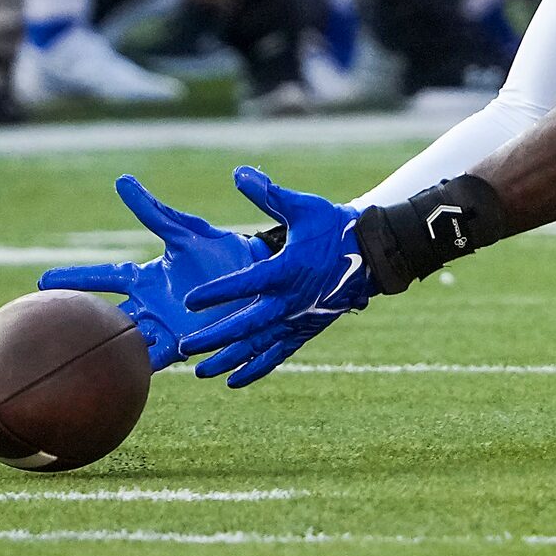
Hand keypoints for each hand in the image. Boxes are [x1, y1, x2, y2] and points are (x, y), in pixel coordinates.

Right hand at [37, 175, 272, 369]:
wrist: (262, 279)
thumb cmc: (225, 252)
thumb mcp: (188, 232)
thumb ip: (155, 212)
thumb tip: (123, 181)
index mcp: (148, 276)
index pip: (104, 276)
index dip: (75, 278)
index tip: (42, 281)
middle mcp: (149, 304)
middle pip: (104, 314)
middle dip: (77, 321)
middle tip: (43, 328)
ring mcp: (162, 327)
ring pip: (121, 341)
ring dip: (101, 348)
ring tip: (70, 359)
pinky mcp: (181, 346)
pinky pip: (150, 361)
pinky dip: (132, 369)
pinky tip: (112, 380)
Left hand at [179, 167, 375, 386]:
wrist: (370, 254)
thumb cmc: (333, 226)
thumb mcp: (304, 206)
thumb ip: (268, 195)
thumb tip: (239, 174)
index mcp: (287, 269)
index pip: (246, 283)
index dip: (218, 291)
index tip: (190, 299)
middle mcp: (290, 299)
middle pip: (247, 323)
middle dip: (215, 336)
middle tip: (185, 345)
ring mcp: (298, 318)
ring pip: (259, 345)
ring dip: (229, 358)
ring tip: (200, 370)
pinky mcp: (305, 329)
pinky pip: (277, 354)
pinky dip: (255, 369)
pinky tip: (233, 381)